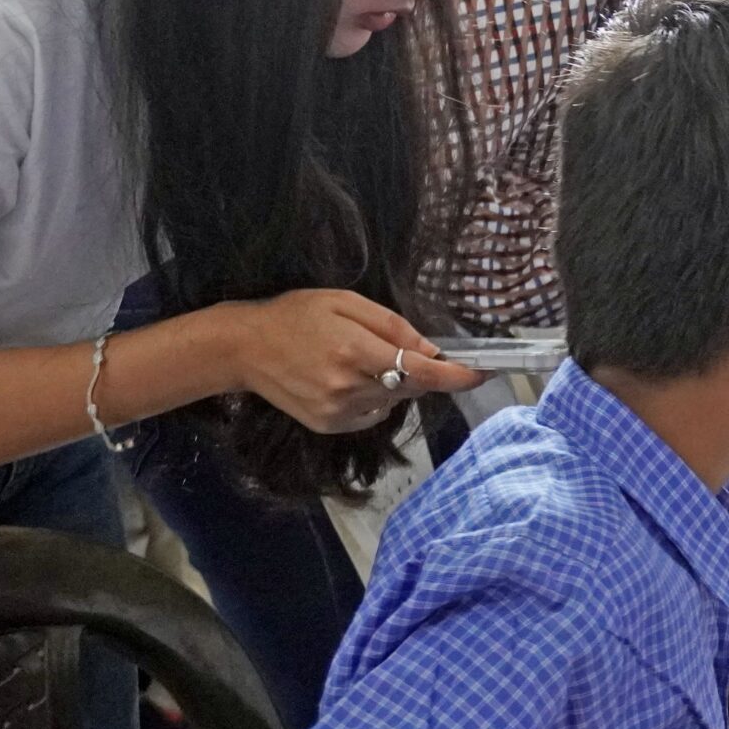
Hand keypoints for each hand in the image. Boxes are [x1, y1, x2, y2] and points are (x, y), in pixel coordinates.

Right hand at [196, 290, 482, 434]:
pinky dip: (375, 397)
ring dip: (394, 382)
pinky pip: (373, 413)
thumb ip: (393, 326)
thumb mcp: (346, 302)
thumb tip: (430, 351)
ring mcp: (338, 411)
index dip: (457, 376)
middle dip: (419, 369)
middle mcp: (350, 387)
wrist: (245, 348)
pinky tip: (348, 378)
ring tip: (359, 358)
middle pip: (411, 386)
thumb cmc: (297, 315)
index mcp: (356, 351)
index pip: (422, 372)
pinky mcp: (330, 426)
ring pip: (393, 400)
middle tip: (397, 347)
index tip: (483, 372)